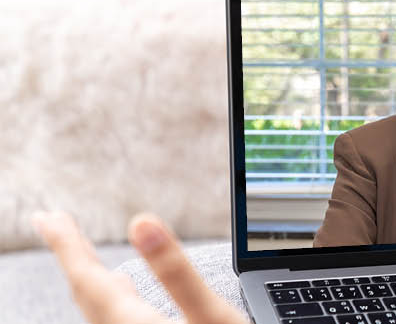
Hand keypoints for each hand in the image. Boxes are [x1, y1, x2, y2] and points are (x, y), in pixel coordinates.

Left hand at [32, 211, 247, 323]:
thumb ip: (176, 272)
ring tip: (79, 251)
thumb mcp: (212, 317)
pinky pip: (113, 322)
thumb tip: (141, 223)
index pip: (88, 278)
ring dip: (87, 277)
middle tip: (51, 221)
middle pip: (85, 294)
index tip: (48, 217)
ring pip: (96, 311)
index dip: (66, 243)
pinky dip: (110, 299)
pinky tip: (120, 293)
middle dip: (70, 255)